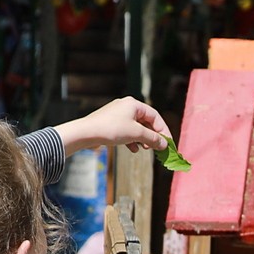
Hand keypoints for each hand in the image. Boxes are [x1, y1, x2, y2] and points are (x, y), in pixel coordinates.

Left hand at [56, 97, 171, 154]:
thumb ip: (152, 138)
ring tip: (144, 148)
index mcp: (134, 104)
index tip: (168, 143)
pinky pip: (126, 131)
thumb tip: (164, 144)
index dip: (164, 131)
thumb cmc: (111, 129)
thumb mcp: (136, 134)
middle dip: (152, 136)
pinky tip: (133, 149)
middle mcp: (126, 106)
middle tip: (157, 148)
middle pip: (146, 122)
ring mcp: (117, 115)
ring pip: (136, 127)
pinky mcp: (110, 123)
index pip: (155, 116)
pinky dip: (132, 140)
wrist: (86, 133)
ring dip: (142, 139)